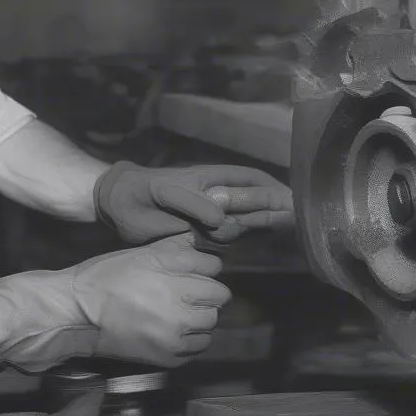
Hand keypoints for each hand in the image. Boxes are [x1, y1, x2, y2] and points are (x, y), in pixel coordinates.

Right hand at [0, 234, 230, 372]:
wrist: (77, 315)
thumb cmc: (104, 277)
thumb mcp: (138, 253)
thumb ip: (172, 249)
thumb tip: (197, 244)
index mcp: (169, 267)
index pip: (212, 266)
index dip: (203, 269)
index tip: (192, 275)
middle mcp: (178, 298)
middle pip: (219, 296)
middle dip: (206, 295)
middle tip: (188, 296)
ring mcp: (176, 330)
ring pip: (211, 322)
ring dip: (200, 318)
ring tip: (179, 316)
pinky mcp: (170, 354)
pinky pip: (199, 347)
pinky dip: (190, 340)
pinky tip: (172, 333)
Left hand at [94, 162, 293, 244]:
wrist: (115, 205)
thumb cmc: (139, 193)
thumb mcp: (163, 194)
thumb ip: (193, 203)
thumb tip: (222, 216)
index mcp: (210, 181)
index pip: (250, 182)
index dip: (272, 189)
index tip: (293, 198)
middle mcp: (216, 197)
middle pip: (255, 201)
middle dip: (276, 206)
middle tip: (299, 214)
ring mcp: (210, 216)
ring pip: (246, 220)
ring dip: (265, 221)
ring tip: (289, 222)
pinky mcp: (200, 233)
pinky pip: (230, 234)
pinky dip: (246, 234)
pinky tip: (263, 235)